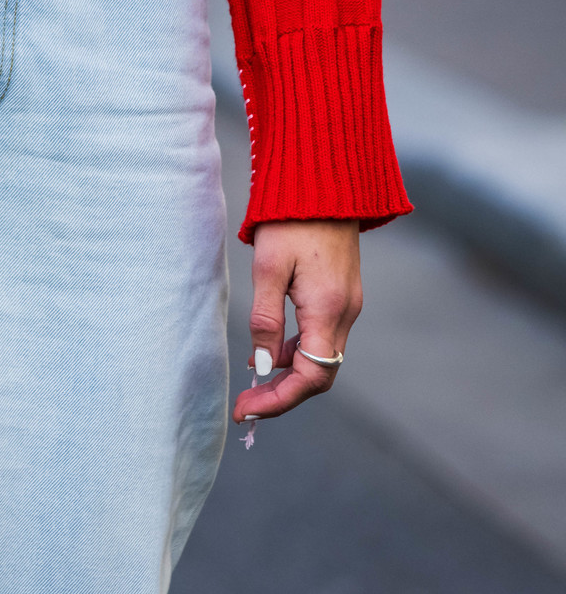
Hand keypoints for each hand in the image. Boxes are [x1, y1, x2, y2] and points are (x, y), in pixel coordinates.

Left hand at [232, 218, 360, 426]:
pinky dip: (297, 350)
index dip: (279, 400)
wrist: (323, 183)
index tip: (248, 410)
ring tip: (251, 378)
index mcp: (328, 310)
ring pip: (321, 356)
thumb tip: (262, 366)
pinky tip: (270, 347)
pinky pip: (322, 336)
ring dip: (289, 372)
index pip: (310, 377)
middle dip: (283, 393)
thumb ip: (266, 320)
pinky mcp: (341, 294)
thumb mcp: (268, 268)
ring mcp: (347, 304)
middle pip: (319, 374)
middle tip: (247, 403)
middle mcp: (345, 313)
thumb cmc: (290, 221)